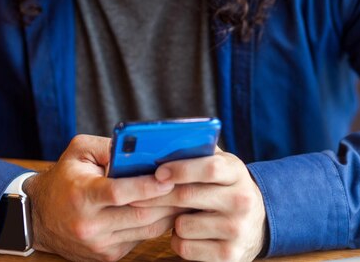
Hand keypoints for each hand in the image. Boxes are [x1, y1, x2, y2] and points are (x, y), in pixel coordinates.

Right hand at [24, 134, 177, 261]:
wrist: (39, 217)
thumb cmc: (63, 177)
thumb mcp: (78, 151)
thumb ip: (107, 145)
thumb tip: (139, 146)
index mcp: (82, 195)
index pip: (120, 193)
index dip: (147, 186)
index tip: (169, 177)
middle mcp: (90, 224)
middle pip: (139, 215)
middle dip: (168, 200)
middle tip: (190, 185)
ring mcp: (100, 244)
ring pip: (145, 231)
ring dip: (168, 214)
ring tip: (186, 196)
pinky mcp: (107, 256)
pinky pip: (139, 240)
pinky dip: (156, 224)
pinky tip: (168, 210)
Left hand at [133, 150, 265, 261]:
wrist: (257, 224)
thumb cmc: (226, 187)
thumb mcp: (221, 165)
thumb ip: (198, 152)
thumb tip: (163, 144)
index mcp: (237, 172)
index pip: (209, 168)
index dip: (180, 169)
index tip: (158, 172)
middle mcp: (241, 200)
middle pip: (188, 196)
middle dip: (158, 196)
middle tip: (136, 196)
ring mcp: (237, 230)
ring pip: (183, 225)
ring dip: (171, 221)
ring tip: (180, 215)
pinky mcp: (229, 256)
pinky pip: (186, 247)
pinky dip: (178, 240)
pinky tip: (187, 232)